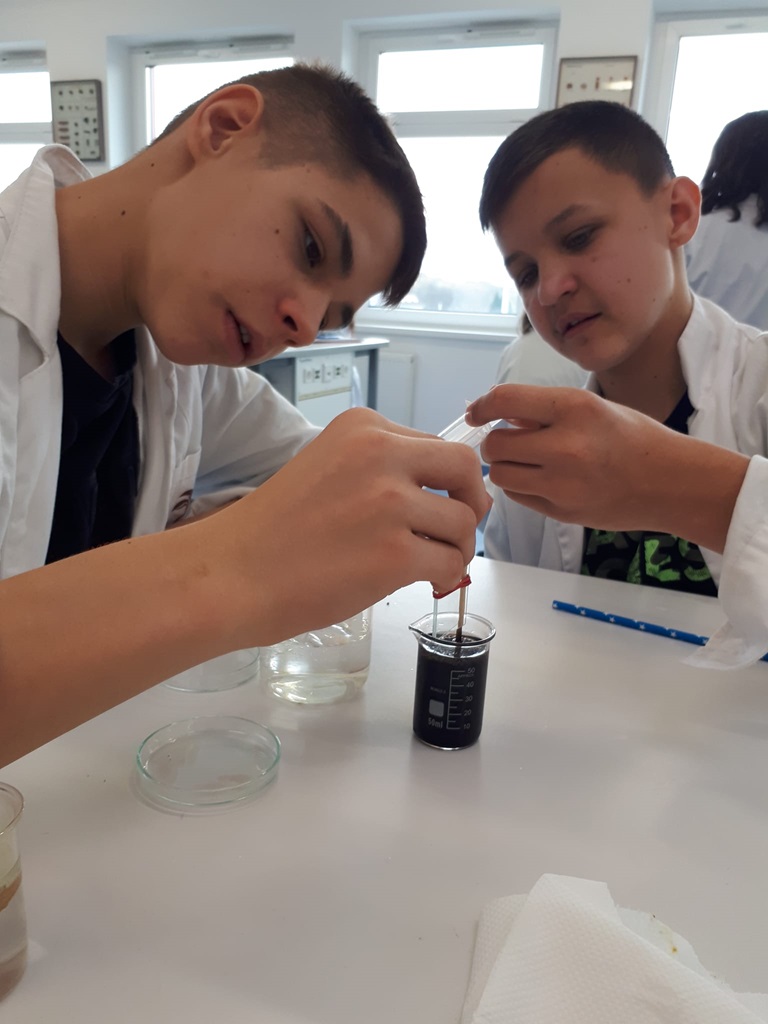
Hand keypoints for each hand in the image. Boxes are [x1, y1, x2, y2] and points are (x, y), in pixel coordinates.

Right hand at [213, 407, 491, 645]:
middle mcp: (380, 454)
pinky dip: (446, 576)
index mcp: (363, 427)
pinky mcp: (394, 553)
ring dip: (455, 548)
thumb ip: (380, 467)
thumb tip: (442, 492)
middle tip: (455, 531)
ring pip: (463, 522)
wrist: (230, 574)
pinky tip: (423, 582)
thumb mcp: (327, 467)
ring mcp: (389, 503)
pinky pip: (451, 562)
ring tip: (428, 565)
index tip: (434, 506)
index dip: (446, 481)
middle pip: (465, 468)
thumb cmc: (273, 531)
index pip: (436, 445)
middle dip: (471, 502)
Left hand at [466, 384, 747, 548]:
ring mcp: (562, 483)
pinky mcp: (561, 511)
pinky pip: (519, 497)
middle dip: (496, 441)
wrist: (670, 482)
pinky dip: (522, 487)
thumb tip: (501, 414)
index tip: (476, 412)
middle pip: (496, 444)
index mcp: (574, 408)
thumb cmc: (633, 438)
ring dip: (506, 466)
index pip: (505, 401)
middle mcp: (564, 446)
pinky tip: (543, 480)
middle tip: (510, 441)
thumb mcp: (593, 407)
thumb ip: (545, 411)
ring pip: (501, 475)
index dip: (482, 406)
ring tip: (527, 461)